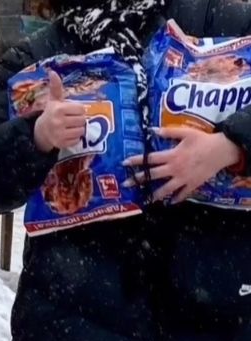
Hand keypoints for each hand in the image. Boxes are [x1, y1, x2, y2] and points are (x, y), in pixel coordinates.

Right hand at [33, 70, 86, 152]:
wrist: (40, 131)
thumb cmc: (51, 113)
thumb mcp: (53, 100)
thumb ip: (56, 87)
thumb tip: (52, 72)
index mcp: (59, 109)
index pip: (81, 109)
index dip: (78, 110)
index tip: (71, 111)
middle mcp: (58, 121)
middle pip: (82, 120)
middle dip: (78, 120)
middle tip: (71, 120)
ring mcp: (59, 134)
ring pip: (81, 131)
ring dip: (78, 129)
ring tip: (70, 127)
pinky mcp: (61, 143)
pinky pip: (76, 140)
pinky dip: (74, 138)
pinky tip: (67, 135)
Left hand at [124, 127, 242, 203]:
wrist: (223, 150)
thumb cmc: (203, 140)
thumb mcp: (185, 132)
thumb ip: (168, 132)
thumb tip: (151, 130)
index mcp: (172, 155)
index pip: (150, 159)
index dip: (136, 160)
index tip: (124, 163)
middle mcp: (175, 168)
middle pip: (153, 175)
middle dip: (138, 180)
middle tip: (126, 184)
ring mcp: (183, 178)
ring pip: (166, 189)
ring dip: (154, 195)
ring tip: (145, 200)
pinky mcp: (193, 184)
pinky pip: (183, 194)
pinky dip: (176, 198)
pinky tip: (170, 203)